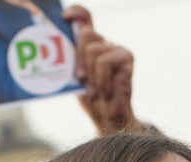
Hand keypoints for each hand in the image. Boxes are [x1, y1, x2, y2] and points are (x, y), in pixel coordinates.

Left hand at [64, 6, 139, 135]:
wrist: (109, 119)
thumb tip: (64, 42)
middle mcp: (105, 43)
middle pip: (86, 33)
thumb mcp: (76, 78)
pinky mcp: (126, 58)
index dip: (77, 12)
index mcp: (91, 45)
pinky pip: (105, 61)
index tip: (66, 16)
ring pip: (94, 49)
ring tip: (95, 88)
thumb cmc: (92, 99)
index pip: (85, 18)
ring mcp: (116, 49)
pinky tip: (105, 90)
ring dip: (90, 73)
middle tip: (81, 78)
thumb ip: (72, 58)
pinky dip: (101, 78)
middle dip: (79, 57)